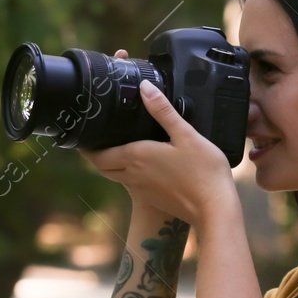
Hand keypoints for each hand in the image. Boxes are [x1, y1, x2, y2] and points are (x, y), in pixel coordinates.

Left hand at [79, 52, 237, 226]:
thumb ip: (163, 110)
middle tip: (96, 140)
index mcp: (135, 157)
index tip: (82, 136)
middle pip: (102, 167)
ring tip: (116, 147)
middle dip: (95, 155)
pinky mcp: (152, 199)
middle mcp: (132, 175)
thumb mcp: (185, 134)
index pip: (97, 155)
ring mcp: (141, 190)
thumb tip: (144, 87)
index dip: (86, 147)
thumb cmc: (202, 171)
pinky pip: (131, 185)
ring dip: (111, 164)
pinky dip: (127, 174)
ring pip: (115, 176)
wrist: (214, 209)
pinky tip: (142, 164)